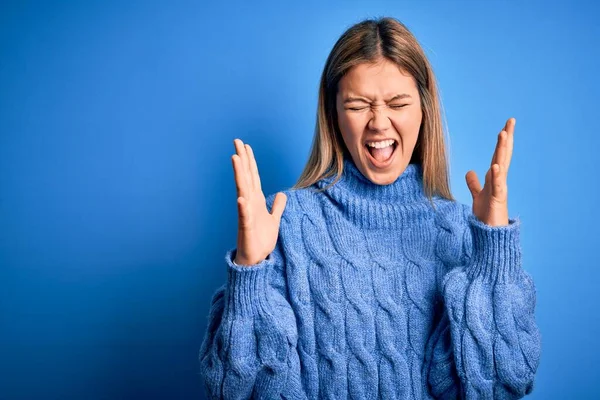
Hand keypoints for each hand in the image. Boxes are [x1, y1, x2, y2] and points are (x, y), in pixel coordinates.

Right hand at [231, 138, 286, 265]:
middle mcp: (249, 204)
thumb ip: (277, 207)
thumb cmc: (261, 240)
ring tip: (236, 159)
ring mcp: (246, 214)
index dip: (249, 161)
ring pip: (242, 191)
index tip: (245, 145)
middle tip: (236, 141)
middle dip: (242, 159)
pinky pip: (244, 216)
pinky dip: (243, 208)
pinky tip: (241, 198)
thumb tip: (282, 194)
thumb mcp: (274, 220)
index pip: (253, 176)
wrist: (256, 259)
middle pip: (245, 177)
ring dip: (239, 175)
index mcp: (256, 200)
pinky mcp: (246, 228)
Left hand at [465, 118, 514, 226]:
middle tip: (511, 120)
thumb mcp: (478, 196)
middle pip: (503, 155)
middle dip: (507, 138)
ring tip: (503, 134)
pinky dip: (497, 176)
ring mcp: (500, 190)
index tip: (505, 126)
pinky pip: (497, 186)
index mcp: (495, 178)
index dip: (502, 142)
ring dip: (502, 150)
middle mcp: (500, 181)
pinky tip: (495, 165)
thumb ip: (474, 184)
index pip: (499, 155)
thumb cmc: (486, 216)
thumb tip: (470, 171)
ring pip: (502, 166)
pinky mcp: (498, 201)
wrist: (491, 234)